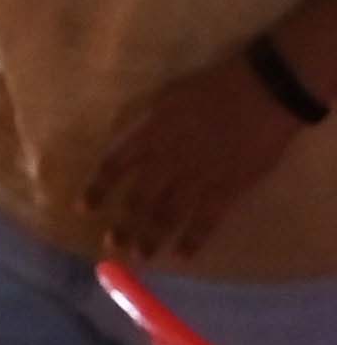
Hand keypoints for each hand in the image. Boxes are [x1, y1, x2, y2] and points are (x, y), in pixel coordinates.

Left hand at [83, 47, 307, 260]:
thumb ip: (148, 126)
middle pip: (137, 199)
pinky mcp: (227, 188)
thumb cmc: (213, 88)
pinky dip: (192, 240)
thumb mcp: (167, 99)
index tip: (82, 209)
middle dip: (123, 225)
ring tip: (139, 256)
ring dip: (150, 238)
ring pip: (166, 215)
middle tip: (111, 245)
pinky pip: (205, 220)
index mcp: (148, 135)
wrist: (261, 92)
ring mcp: (196, 177)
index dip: (97, 189)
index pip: (113, 166)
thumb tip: (132, 142)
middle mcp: (166, 160)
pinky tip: (182, 255)